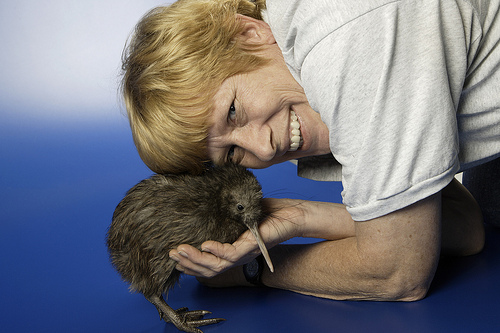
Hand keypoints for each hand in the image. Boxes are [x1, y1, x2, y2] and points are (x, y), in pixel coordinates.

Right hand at [168, 198, 304, 277]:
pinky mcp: (251, 248)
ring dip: (196, 260)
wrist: (291, 215)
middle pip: (209, 269)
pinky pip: (230, 254)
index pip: (209, 264)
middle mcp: (238, 257)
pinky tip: (203, 245)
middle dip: (188, 263)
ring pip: (216, 266)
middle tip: (172, 255)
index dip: (192, 264)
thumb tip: (201, 207)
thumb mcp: (238, 214)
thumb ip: (221, 216)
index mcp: (233, 251)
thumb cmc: (267, 213)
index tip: (176, 256)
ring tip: (179, 251)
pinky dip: (215, 251)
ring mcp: (244, 254)